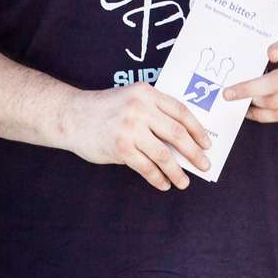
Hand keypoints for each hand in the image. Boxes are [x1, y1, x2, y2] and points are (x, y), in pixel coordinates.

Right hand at [57, 84, 209, 189]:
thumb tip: (182, 141)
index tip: (207, 144)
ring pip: (163, 155)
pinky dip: (157, 178)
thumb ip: (154, 112)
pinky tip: (163, 184)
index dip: (198, 129)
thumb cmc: (104, 109)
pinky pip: (146, 167)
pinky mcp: (120, 148)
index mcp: (146, 94)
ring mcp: (130, 129)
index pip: (181, 111)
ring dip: (177, 171)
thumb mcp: (131, 98)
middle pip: (177, 134)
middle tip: (204, 165)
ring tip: (184, 181)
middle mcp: (140, 109)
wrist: (71, 115)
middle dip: (194, 153)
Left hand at [223, 31, 277, 122]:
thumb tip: (240, 59)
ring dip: (252, 103)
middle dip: (248, 90)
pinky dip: (262, 115)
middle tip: (228, 93)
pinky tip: (249, 110)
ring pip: (275, 103)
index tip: (270, 52)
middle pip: (276, 84)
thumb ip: (273, 46)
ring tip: (236, 100)